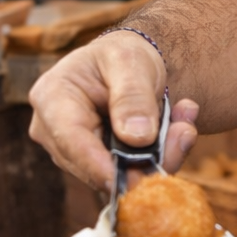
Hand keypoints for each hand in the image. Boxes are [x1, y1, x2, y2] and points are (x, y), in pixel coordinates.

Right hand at [28, 29, 198, 190]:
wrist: (127, 66)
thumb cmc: (122, 56)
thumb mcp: (130, 62)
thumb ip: (133, 97)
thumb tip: (137, 138)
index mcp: (52, 97)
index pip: (71, 140)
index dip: (102, 166)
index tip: (135, 180)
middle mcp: (52, 131)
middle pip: (93, 167)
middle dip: (142, 161)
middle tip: (185, 134)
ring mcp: (71, 152)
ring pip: (114, 177)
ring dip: (156, 157)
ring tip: (184, 126)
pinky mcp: (94, 166)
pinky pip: (127, 175)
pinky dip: (157, 159)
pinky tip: (177, 132)